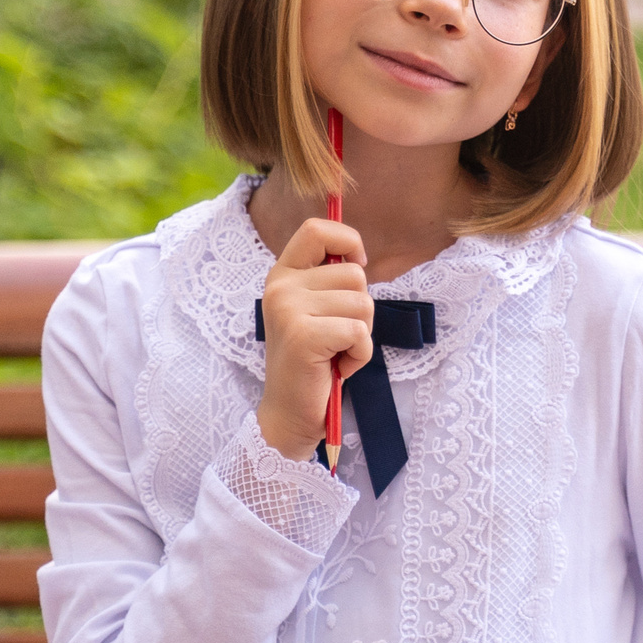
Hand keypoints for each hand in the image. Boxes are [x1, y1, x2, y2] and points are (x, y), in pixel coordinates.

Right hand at [256, 218, 371, 460]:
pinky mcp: (303, 335)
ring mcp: (288, 309)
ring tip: (335, 353)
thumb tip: (359, 257)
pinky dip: (360, 354)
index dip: (348, 241)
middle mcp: (280, 286)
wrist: (289, 413)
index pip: (317, 229)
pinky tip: (338, 367)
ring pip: (362, 303)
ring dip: (361, 334)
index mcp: (282, 275)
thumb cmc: (313, 362)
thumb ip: (330, 282)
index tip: (356, 266)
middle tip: (337, 337)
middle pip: (355, 274)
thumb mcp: (317, 311)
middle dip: (361, 309)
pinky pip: (359, 332)